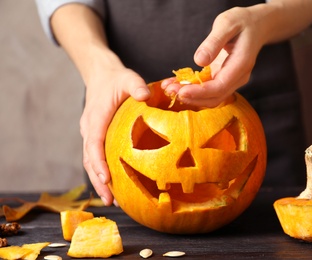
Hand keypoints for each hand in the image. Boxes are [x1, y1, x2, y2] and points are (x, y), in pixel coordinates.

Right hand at [80, 60, 149, 205]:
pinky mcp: (95, 136)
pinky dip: (102, 172)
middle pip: (90, 158)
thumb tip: (145, 95)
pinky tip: (114, 184)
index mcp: (96, 117)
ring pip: (91, 161)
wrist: (101, 76)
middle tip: (110, 200)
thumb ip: (136, 86)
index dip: (99, 162)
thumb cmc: (116, 79)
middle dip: (98, 180)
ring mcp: (90, 133)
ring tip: (112, 200)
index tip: (106, 179)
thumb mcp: (128, 78)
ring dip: (99, 180)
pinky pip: (96, 157)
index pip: (94, 143)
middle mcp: (89, 128)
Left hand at [161, 7, 263, 107]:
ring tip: (169, 88)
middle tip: (170, 91)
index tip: (182, 91)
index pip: (220, 87)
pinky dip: (192, 90)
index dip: (200, 92)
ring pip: (211, 97)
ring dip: (190, 97)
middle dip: (192, 97)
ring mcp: (231, 80)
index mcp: (241, 64)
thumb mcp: (227, 24)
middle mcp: (237, 77)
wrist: (257, 26)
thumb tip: (199, 61)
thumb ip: (214, 42)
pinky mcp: (223, 79)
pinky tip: (176, 84)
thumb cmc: (242, 22)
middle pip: (215, 97)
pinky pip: (207, 90)